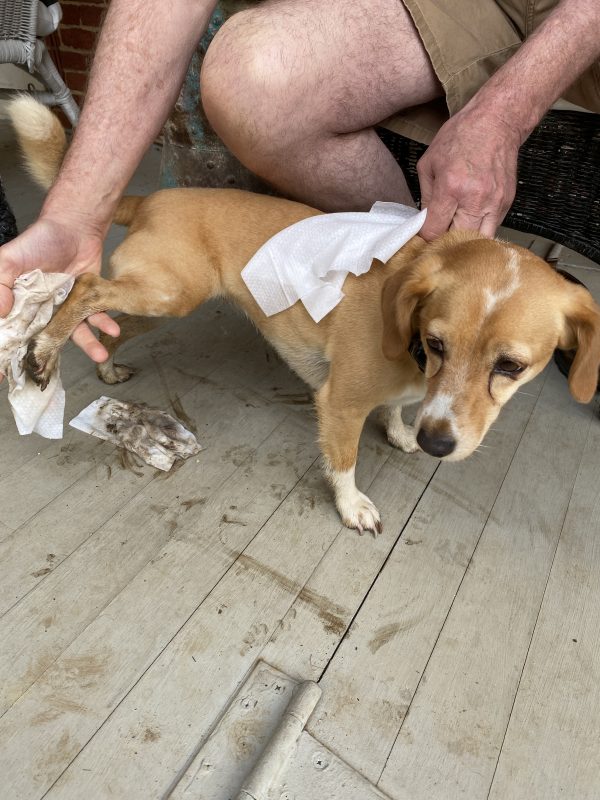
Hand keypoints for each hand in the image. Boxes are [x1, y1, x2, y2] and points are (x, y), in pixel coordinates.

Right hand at [0, 216, 119, 377]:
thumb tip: (0, 313)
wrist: (73, 226)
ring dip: (90, 345)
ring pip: (76, 332)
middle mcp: (43, 311)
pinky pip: (97, 317)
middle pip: (44, 340)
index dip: (5, 354)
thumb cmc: (38, 240)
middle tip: (48, 378)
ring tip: (100, 355)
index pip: (10, 333)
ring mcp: (67, 308)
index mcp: (19, 305)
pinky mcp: (88, 301)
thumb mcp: (9, 260)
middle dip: (47, 359)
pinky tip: (113, 329)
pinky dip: (106, 323)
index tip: (2, 378)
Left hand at [417, 106, 520, 239]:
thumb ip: (425, 196)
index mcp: (451, 188)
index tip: (423, 234)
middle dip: (445, 242)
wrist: (497, 121)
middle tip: (438, 235)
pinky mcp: (507, 203)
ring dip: (465, 240)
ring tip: (455, 232)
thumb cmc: (461, 136)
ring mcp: (494, 203)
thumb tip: (424, 220)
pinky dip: (479, 229)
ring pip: (478, 240)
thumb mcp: (429, 163)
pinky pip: (491, 228)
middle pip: (457, 241)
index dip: (425, 237)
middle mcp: (475, 199)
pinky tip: (470, 220)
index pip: (434, 230)